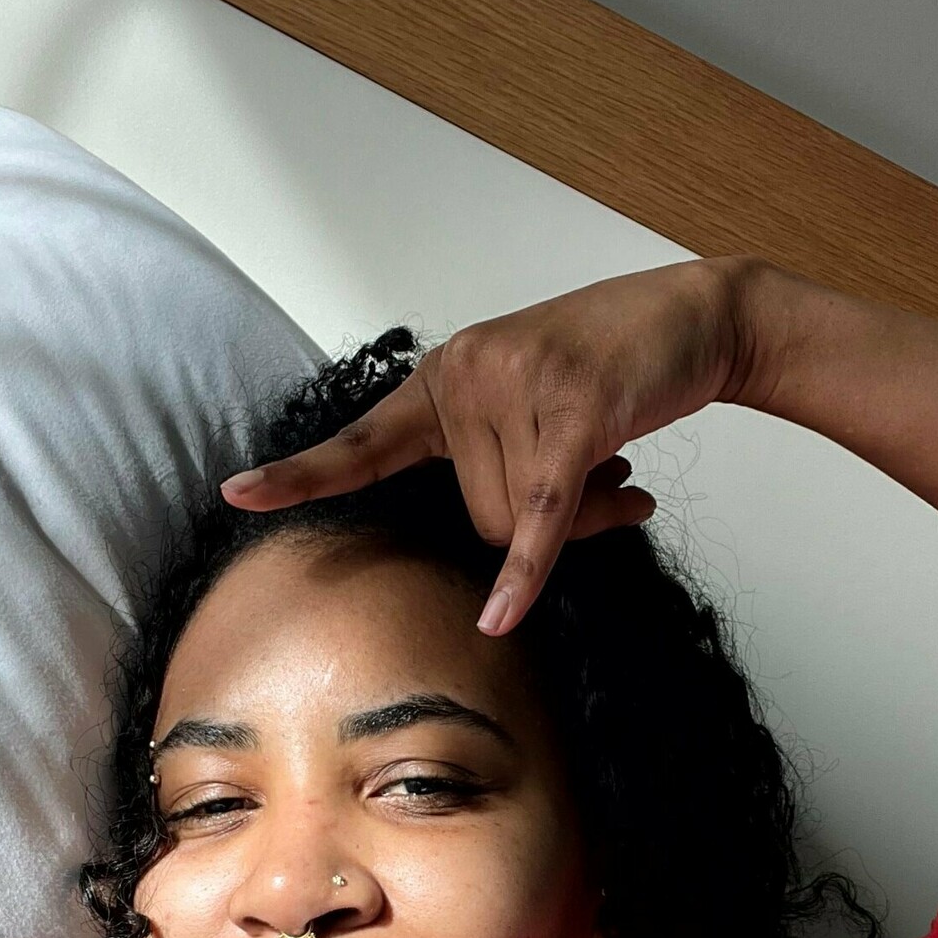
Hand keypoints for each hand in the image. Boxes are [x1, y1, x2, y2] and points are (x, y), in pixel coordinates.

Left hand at [219, 257, 757, 635]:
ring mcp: (517, 389)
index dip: (302, 473)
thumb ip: (506, 466)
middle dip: (540, 524)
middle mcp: (467, 374)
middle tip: (600, 478)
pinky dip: (528, 571)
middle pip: (474, 516)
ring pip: (518, 521)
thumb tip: (517, 550)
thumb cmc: (616, 371)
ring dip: (583, 518)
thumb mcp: (540, 410)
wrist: (700, 319)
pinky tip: (501, 618)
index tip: (237, 493)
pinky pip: (540, 515)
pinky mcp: (573, 415)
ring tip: (620, 468)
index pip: (363, 441)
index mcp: (446, 377)